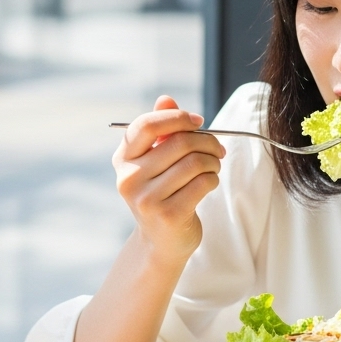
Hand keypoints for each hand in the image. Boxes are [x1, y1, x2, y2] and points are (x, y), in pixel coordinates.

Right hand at [113, 95, 225, 260]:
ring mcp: (146, 199)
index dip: (178, 118)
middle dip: (206, 141)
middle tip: (217, 149)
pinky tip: (210, 183)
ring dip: (213, 161)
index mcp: (123, 159)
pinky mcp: (168, 214)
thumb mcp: (156, 161)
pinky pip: (203, 183)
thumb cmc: (163, 193)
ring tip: (213, 167)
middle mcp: (129, 178)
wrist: (162, 241)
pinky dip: (213, 179)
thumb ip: (161, 129)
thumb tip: (166, 99)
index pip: (148, 124)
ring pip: (194, 162)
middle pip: (179, 142)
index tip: (198, 122)